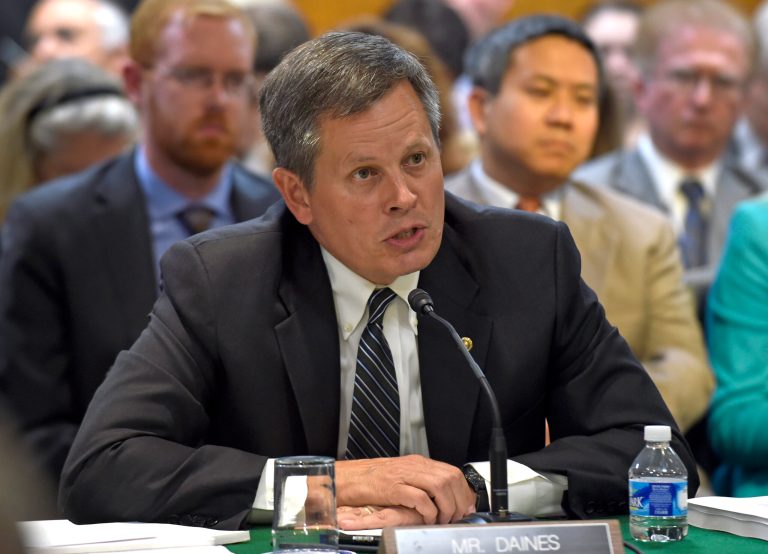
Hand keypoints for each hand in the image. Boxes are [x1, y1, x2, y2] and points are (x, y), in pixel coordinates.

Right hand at [335, 455, 474, 524]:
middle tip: (455, 517)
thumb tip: (444, 499)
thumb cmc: (372, 481)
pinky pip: (420, 498)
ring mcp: (404, 475)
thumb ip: (421, 484)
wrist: (347, 479)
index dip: (463, 492)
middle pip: (449, 478)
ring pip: (439, 486)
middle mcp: (414, 466)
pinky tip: (426, 519)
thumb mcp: (402, 478)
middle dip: (458, 501)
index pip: (452, 472)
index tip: (465, 507)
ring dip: (446, 507)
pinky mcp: (393, 488)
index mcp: (418, 463)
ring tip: (441, 520)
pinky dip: (428, 512)